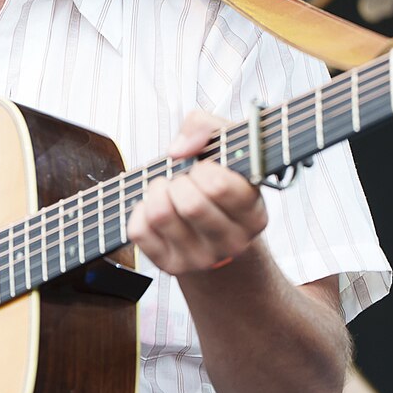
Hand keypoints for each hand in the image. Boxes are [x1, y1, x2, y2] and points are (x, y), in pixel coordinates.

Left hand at [128, 110, 267, 277]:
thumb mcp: (226, 146)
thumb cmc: (221, 181)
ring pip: (160, 215)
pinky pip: (138, 230)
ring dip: (157, 190)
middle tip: (184, 179)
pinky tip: (156, 207)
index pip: (218, 186)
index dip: (202, 168)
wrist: (216, 234)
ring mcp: (200, 259)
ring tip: (168, 189)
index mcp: (254, 215)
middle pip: (189, 204)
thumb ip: (206, 127)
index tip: (204, 168)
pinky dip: (140, 209)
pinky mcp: (171, 265)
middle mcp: (232, 243)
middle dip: (178, 180)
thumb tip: (177, 150)